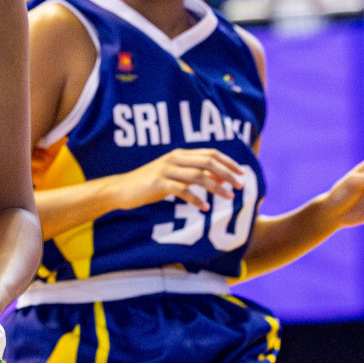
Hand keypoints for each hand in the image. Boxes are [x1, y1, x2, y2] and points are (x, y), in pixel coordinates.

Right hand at [111, 148, 242, 211]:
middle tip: (240, 186)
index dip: (228, 162)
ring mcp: (166, 170)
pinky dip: (196, 199)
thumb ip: (195, 175)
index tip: (241, 173)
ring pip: (198, 175)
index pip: (210, 153)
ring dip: (216, 187)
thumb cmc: (150, 184)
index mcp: (180, 154)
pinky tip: (204, 208)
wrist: (122, 189)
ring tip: (229, 197)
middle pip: (207, 161)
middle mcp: (174, 158)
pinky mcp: (158, 183)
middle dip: (227, 173)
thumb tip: (221, 178)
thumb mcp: (175, 177)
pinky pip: (182, 190)